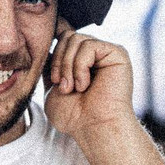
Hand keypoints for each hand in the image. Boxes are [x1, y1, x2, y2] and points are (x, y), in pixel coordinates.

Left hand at [44, 17, 134, 140]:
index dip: (53, 46)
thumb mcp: (52, 86)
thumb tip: (47, 39)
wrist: (92, 128)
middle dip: (58, 61)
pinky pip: (89, 46)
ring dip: (67, 66)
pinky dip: (80, 67)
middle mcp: (94, 54)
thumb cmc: (73, 115)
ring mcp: (106, 53)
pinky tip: (85, 85)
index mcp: (81, 60)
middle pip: (67, 36)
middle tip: (62, 86)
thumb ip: (50, 63)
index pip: (63, 37)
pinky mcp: (117, 53)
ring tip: (72, 88)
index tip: (52, 71)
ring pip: (75, 39)